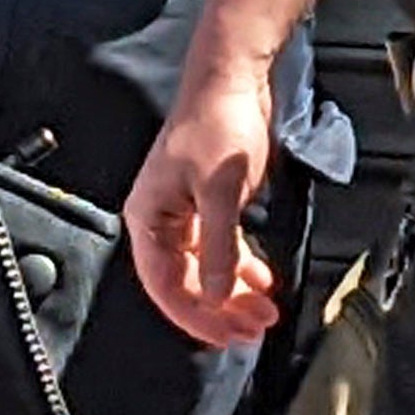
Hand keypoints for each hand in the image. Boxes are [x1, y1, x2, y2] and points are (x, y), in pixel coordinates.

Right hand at [125, 61, 284, 352]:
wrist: (233, 78)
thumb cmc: (218, 123)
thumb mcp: (221, 191)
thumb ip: (220, 247)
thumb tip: (217, 295)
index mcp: (148, 218)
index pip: (166, 285)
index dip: (196, 316)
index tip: (227, 336)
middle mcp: (160, 221)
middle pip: (185, 282)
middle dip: (221, 309)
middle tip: (255, 328)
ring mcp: (184, 214)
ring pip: (205, 269)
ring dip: (234, 292)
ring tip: (265, 310)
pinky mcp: (207, 204)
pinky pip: (219, 249)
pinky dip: (240, 267)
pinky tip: (262, 279)